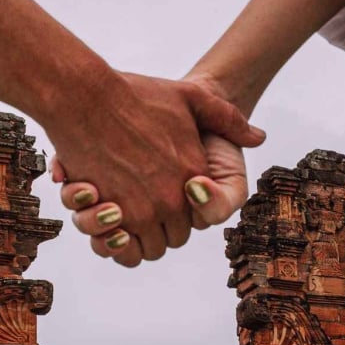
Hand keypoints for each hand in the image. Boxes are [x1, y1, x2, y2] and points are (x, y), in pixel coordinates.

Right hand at [42, 72, 262, 261]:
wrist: (86, 95)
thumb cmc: (136, 94)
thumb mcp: (192, 98)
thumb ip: (228, 119)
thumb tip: (258, 137)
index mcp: (192, 177)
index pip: (194, 221)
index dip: (180, 217)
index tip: (165, 203)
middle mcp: (168, 200)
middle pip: (168, 240)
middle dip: (158, 231)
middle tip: (144, 213)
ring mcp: (135, 209)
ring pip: (142, 249)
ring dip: (134, 240)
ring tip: (124, 219)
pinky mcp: (103, 212)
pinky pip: (112, 245)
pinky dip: (110, 240)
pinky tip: (105, 218)